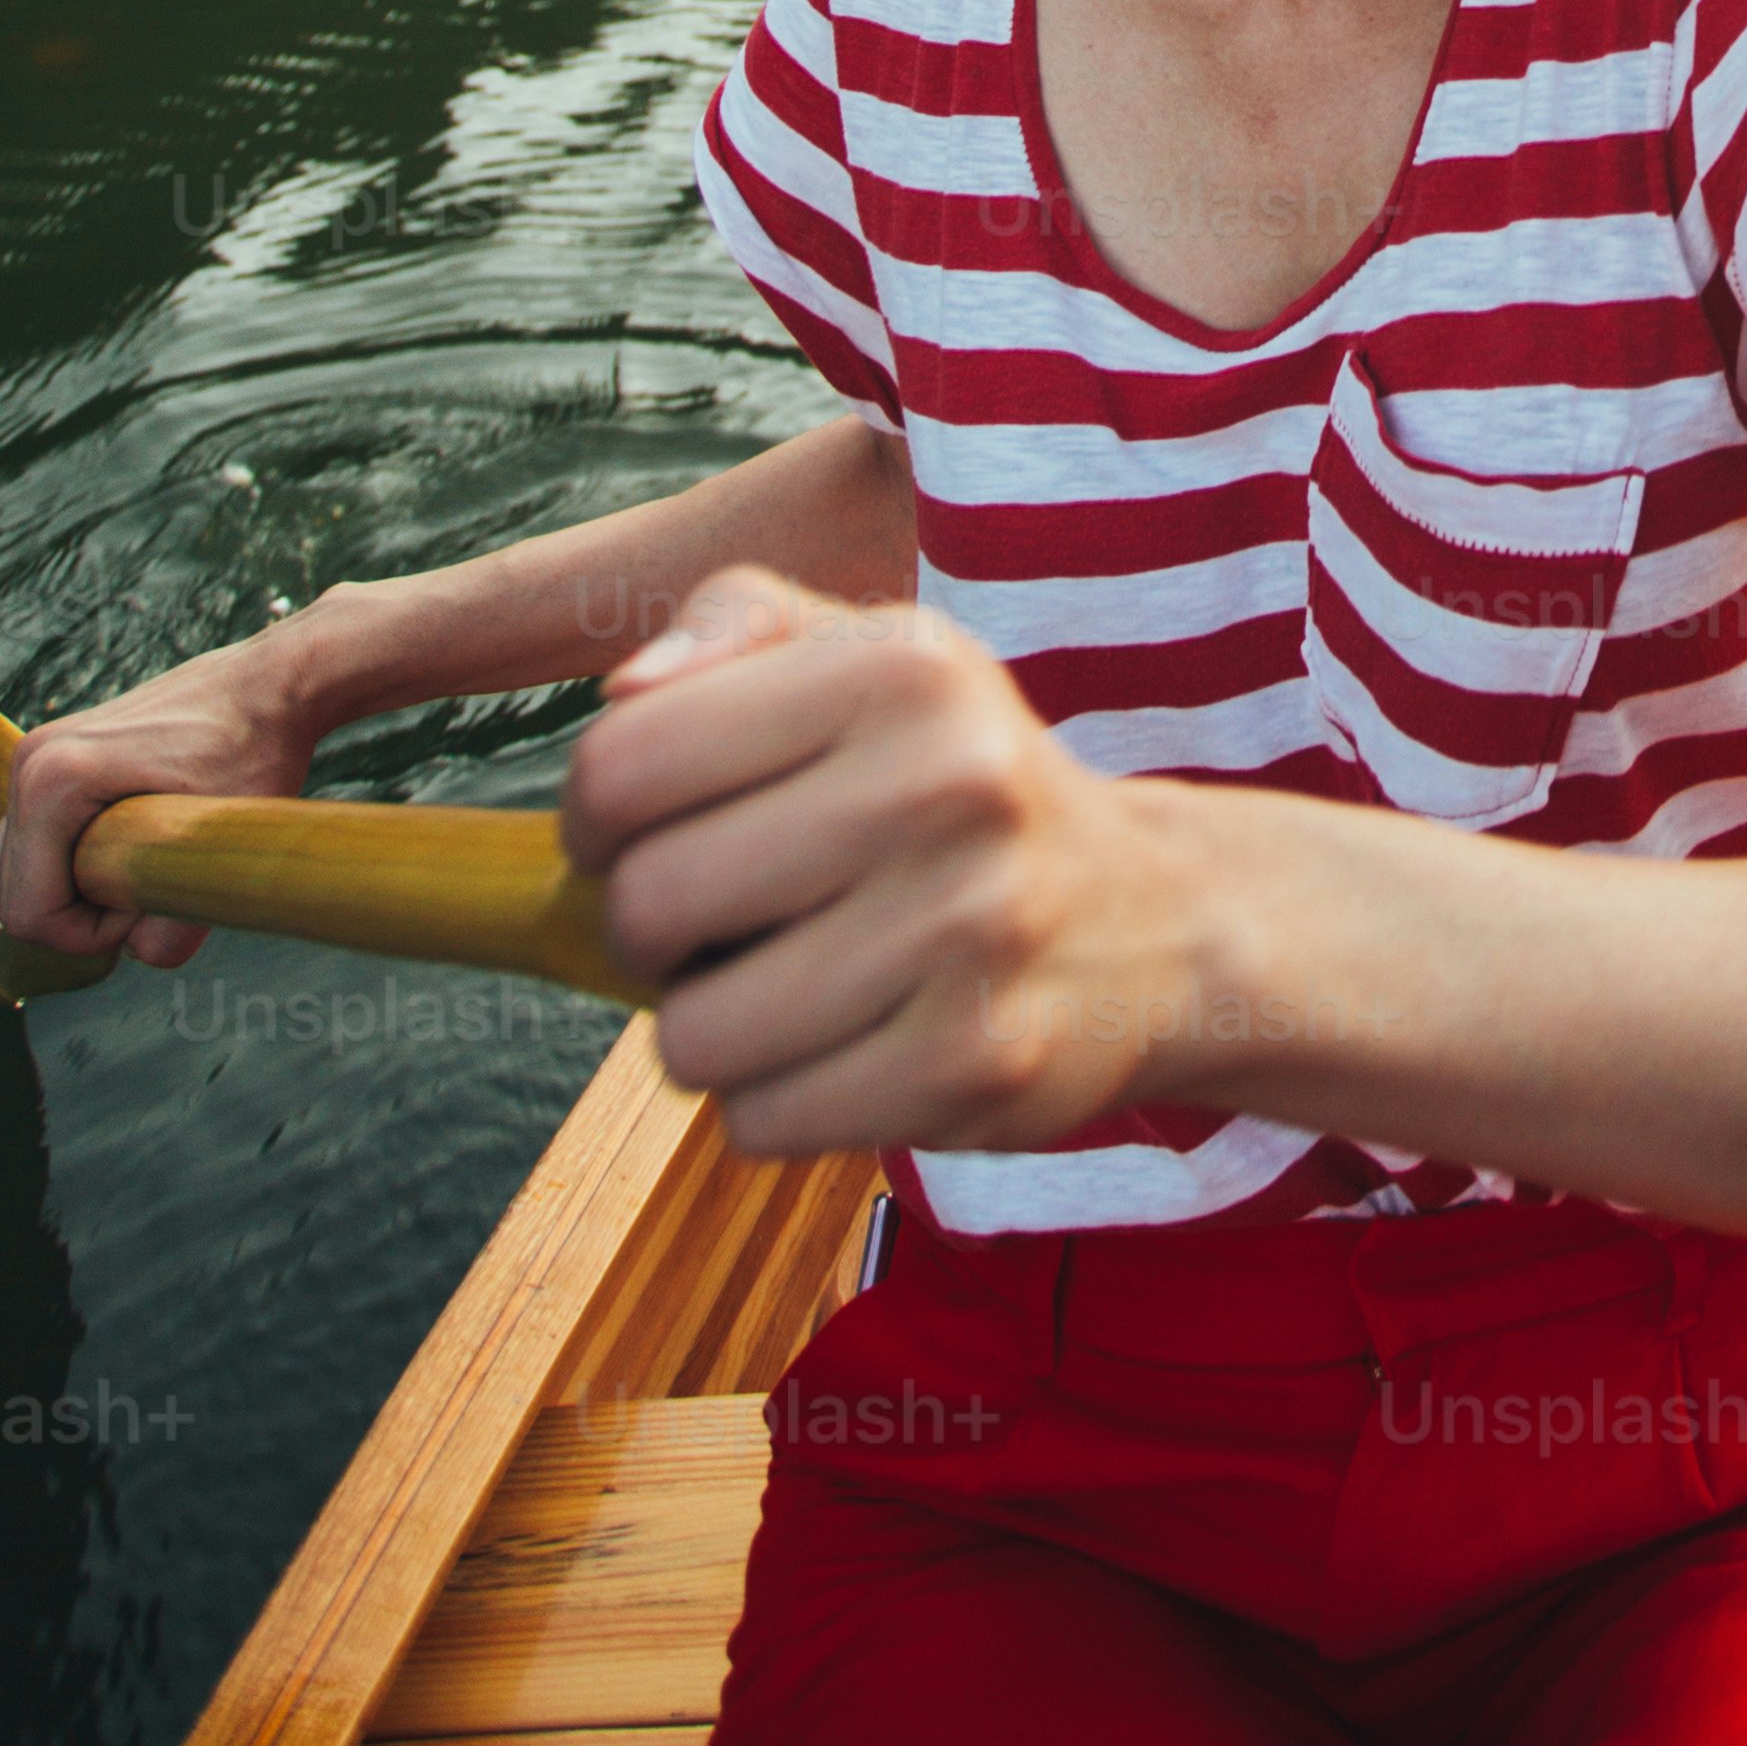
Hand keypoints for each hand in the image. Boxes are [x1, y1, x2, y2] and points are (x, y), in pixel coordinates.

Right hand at [0, 642, 324, 969]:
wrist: (271, 686)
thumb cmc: (255, 750)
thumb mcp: (223, 846)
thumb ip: (178, 922)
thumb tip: (140, 954)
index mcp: (54, 781)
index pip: (30, 912)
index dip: (90, 935)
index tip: (152, 904)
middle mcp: (32, 763)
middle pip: (15, 894)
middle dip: (80, 914)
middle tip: (152, 886)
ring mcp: (39, 756)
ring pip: (23, 868)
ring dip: (77, 889)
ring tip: (145, 864)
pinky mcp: (58, 757)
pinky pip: (41, 839)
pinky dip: (78, 859)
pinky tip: (136, 841)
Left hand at [564, 569, 1210, 1159]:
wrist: (1151, 920)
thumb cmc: (960, 779)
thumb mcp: (873, 654)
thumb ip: (736, 624)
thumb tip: (627, 693)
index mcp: (902, 667)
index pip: (626, 762)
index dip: (594, 819)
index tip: (636, 836)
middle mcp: (947, 785)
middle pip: (648, 904)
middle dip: (650, 932)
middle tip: (718, 923)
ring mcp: (969, 933)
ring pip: (695, 1036)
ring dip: (710, 1028)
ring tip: (786, 986)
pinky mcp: (974, 1066)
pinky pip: (764, 1121)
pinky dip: (776, 1100)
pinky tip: (844, 1047)